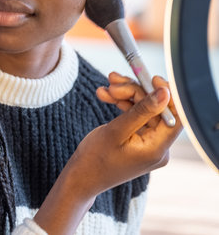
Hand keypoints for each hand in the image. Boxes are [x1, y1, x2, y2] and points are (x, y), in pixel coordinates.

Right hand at [68, 73, 181, 198]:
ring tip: (105, 88)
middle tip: (112, 81)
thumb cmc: (96, 158)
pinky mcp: (140, 138)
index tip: (151, 78)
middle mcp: (158, 147)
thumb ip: (142, 111)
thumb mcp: (117, 130)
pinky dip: (123, 103)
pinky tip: (106, 95)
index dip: (166, 94)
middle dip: (134, 91)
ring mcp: (149, 143)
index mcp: (156, 149)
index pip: (175, 116)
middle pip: (155, 108)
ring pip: (144, 108)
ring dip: (125, 94)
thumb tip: (165, 92)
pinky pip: (136, 114)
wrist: (81, 176)